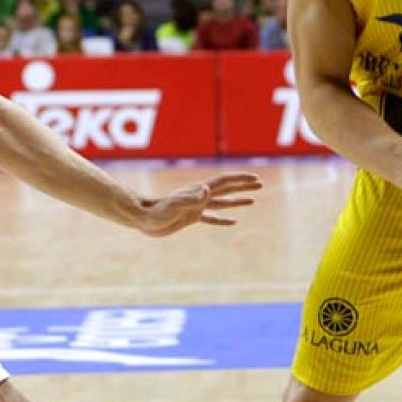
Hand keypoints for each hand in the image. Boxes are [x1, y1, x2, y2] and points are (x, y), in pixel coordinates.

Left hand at [134, 172, 262, 236]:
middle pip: (226, 189)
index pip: (224, 182)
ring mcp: (195, 207)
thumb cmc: (156, 211)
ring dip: (237, 201)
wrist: (142, 218)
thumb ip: (191, 198)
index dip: (240, 179)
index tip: (255, 178)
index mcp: (198, 191)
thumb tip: (207, 190)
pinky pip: (211, 218)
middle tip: (260, 184)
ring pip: (222, 202)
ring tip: (252, 200)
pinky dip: (223, 220)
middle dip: (243, 186)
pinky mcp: (190, 218)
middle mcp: (199, 196)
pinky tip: (233, 222)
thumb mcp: (174, 205)